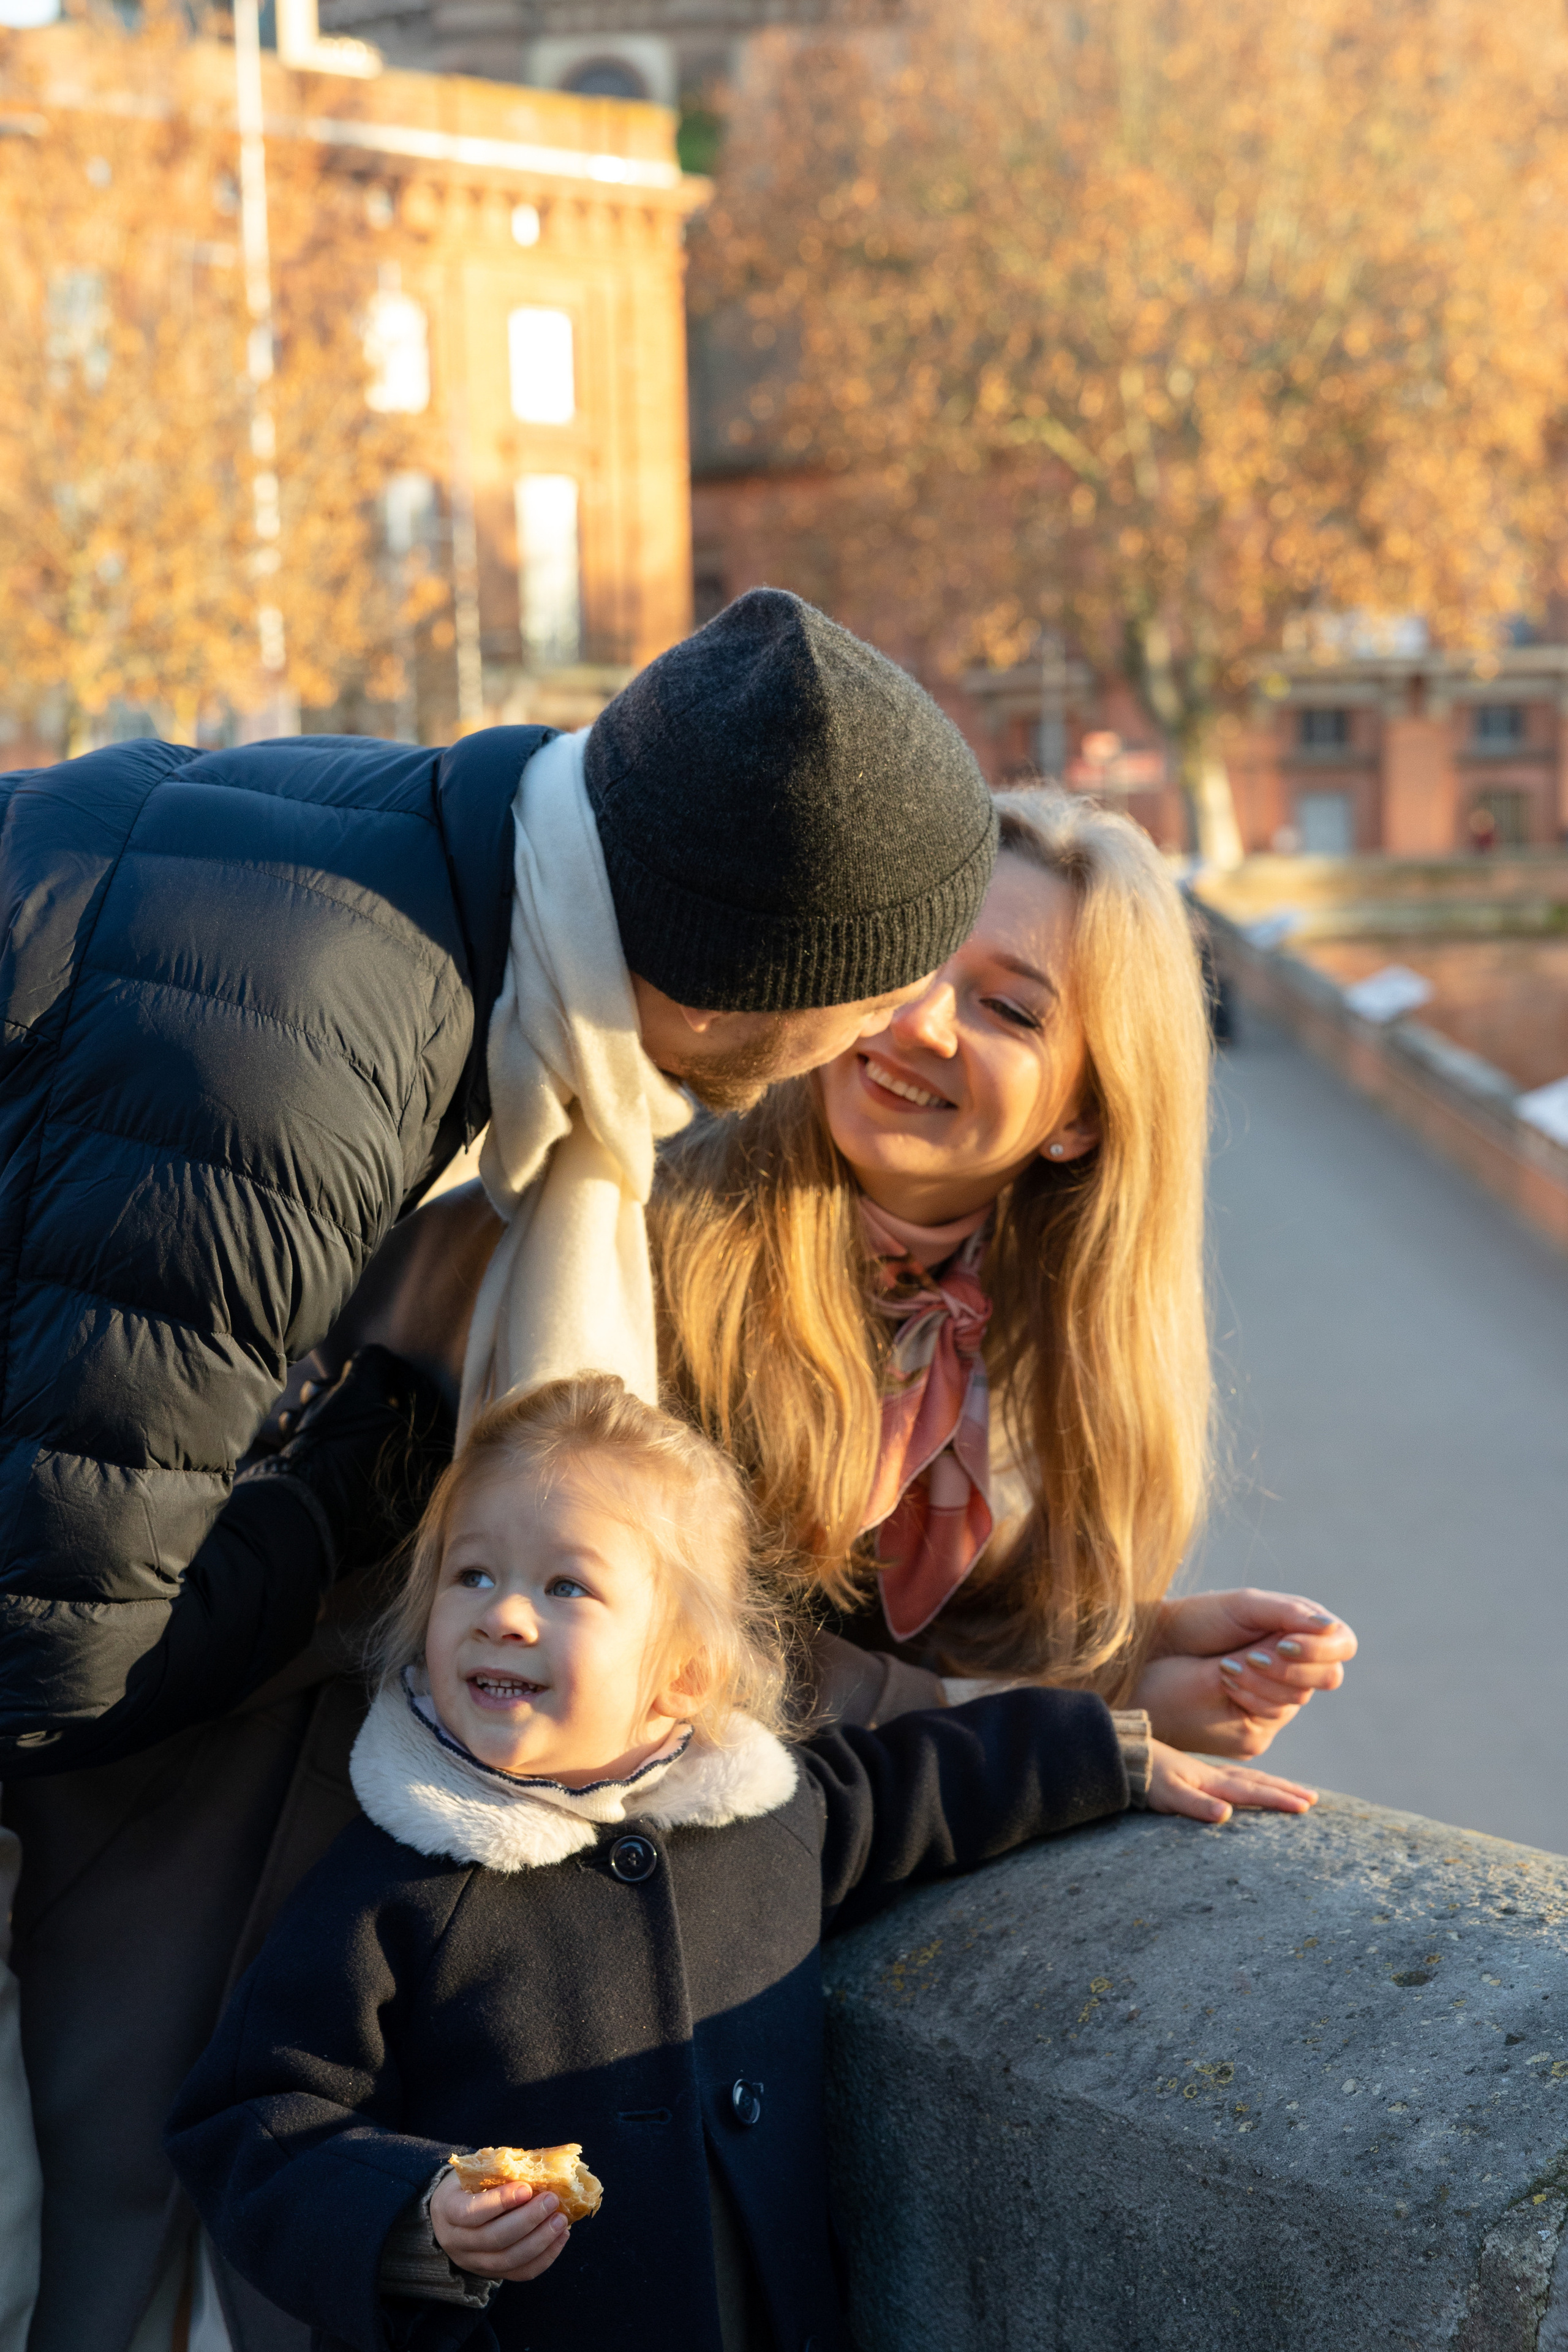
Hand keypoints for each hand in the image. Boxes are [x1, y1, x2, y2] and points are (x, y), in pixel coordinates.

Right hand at [429, 2171, 569, 2283]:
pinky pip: (520, 2273)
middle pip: (494, 2239)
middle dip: (528, 2220)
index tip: (527, 2188)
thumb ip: (499, 2170)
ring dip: (540, 2241)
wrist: (450, 2213)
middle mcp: (457, 2242)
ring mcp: (473, 2262)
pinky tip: (562, 2237)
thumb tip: (538, 2165)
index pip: (471, 2212)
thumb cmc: (469, 2184)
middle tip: (552, 2201)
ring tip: (561, 2220)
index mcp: (447, 2210)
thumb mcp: (474, 2171)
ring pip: (508, 2260)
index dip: (500, 2202)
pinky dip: (545, 2257)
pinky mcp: (491, 2273)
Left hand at [1133, 1589, 1355, 1757]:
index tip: (1284, 1644)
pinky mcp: (1259, 1723)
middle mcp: (1298, 1665)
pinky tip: (1223, 1682)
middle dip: (1287, 1667)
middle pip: (1326, 1676)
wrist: (1157, 1645)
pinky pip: (1273, 1718)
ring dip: (1262, 1682)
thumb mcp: (1245, 1606)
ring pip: (1298, 1699)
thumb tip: (1330, 1628)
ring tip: (1225, 1665)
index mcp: (1301, 1630)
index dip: (1320, 1648)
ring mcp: (1281, 1696)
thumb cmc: (1201, 1618)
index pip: (1341, 1644)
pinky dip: (1249, 1698)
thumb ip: (1289, 1614)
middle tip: (1248, 1657)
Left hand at [1145, 1739, 1316, 1824]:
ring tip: (1298, 1791)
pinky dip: (1257, 1781)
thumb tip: (1227, 1814)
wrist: (1126, 1756)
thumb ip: (1196, 1805)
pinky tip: (1258, 1785)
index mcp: (1212, 1781)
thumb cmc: (1146, 1778)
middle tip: (1314, 1799)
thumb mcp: (1168, 1794)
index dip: (1280, 1799)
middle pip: (1259, 1782)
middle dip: (1288, 1790)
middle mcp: (1215, 1775)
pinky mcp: (1200, 1776)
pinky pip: (1239, 1778)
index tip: (1306, 1805)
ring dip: (1276, 1784)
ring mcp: (1209, 1773)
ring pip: (1251, 1778)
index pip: (1253, 1791)